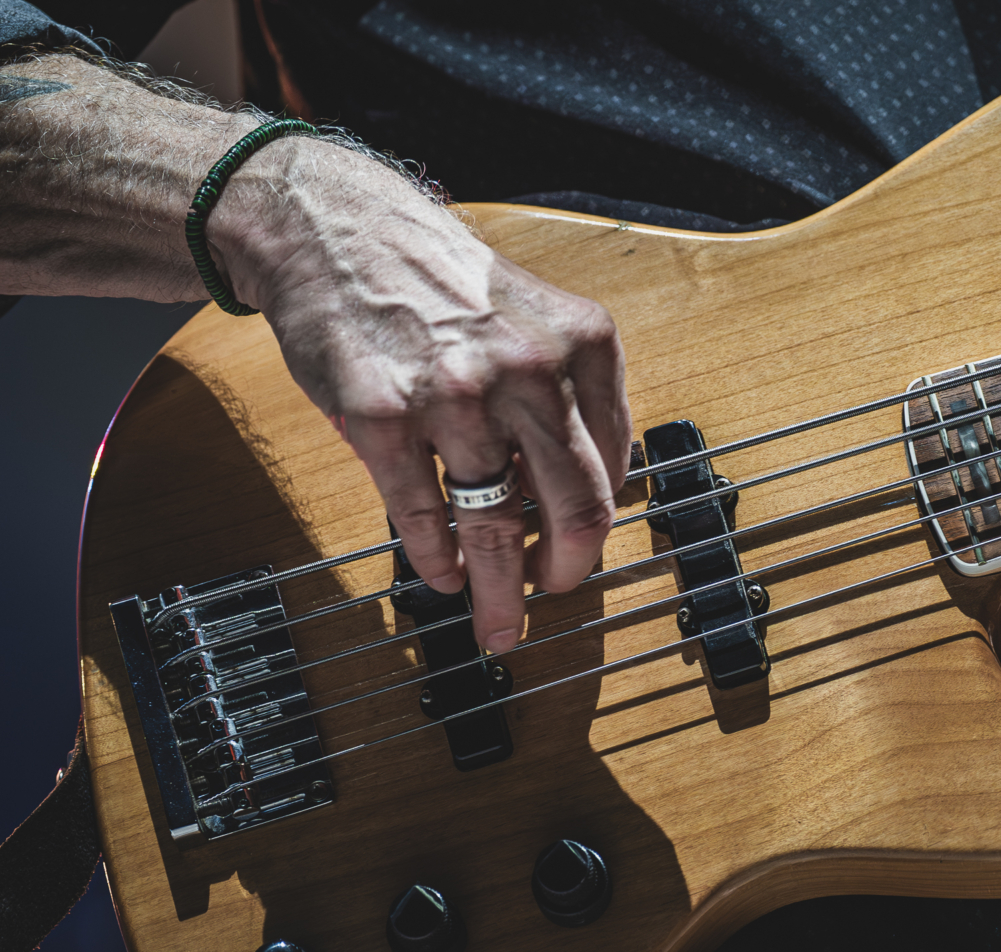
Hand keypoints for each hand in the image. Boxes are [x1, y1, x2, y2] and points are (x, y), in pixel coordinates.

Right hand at [211, 143, 631, 654]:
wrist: (336, 232)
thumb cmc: (441, 282)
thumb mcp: (536, 317)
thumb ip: (574, 395)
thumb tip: (594, 494)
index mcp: (584, 343)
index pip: (615, 465)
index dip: (598, 521)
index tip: (580, 547)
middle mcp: (530, 368)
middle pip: (575, 508)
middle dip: (568, 572)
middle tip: (553, 594)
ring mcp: (455, 394)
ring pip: (498, 525)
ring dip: (500, 591)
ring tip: (498, 621)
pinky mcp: (383, 415)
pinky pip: (423, 514)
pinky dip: (437, 559)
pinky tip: (444, 574)